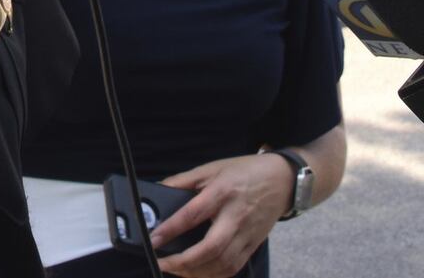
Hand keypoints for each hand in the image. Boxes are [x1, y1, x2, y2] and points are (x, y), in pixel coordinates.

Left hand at [149, 153, 292, 276]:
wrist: (282, 180)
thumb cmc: (243, 172)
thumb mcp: (210, 168)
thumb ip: (182, 180)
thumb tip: (157, 189)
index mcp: (221, 192)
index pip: (193, 215)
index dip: (171, 229)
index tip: (153, 240)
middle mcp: (235, 216)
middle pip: (211, 248)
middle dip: (184, 261)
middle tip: (162, 262)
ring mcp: (247, 234)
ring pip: (223, 263)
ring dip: (197, 272)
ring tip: (175, 269)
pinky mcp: (254, 245)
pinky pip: (235, 267)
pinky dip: (215, 274)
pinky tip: (198, 273)